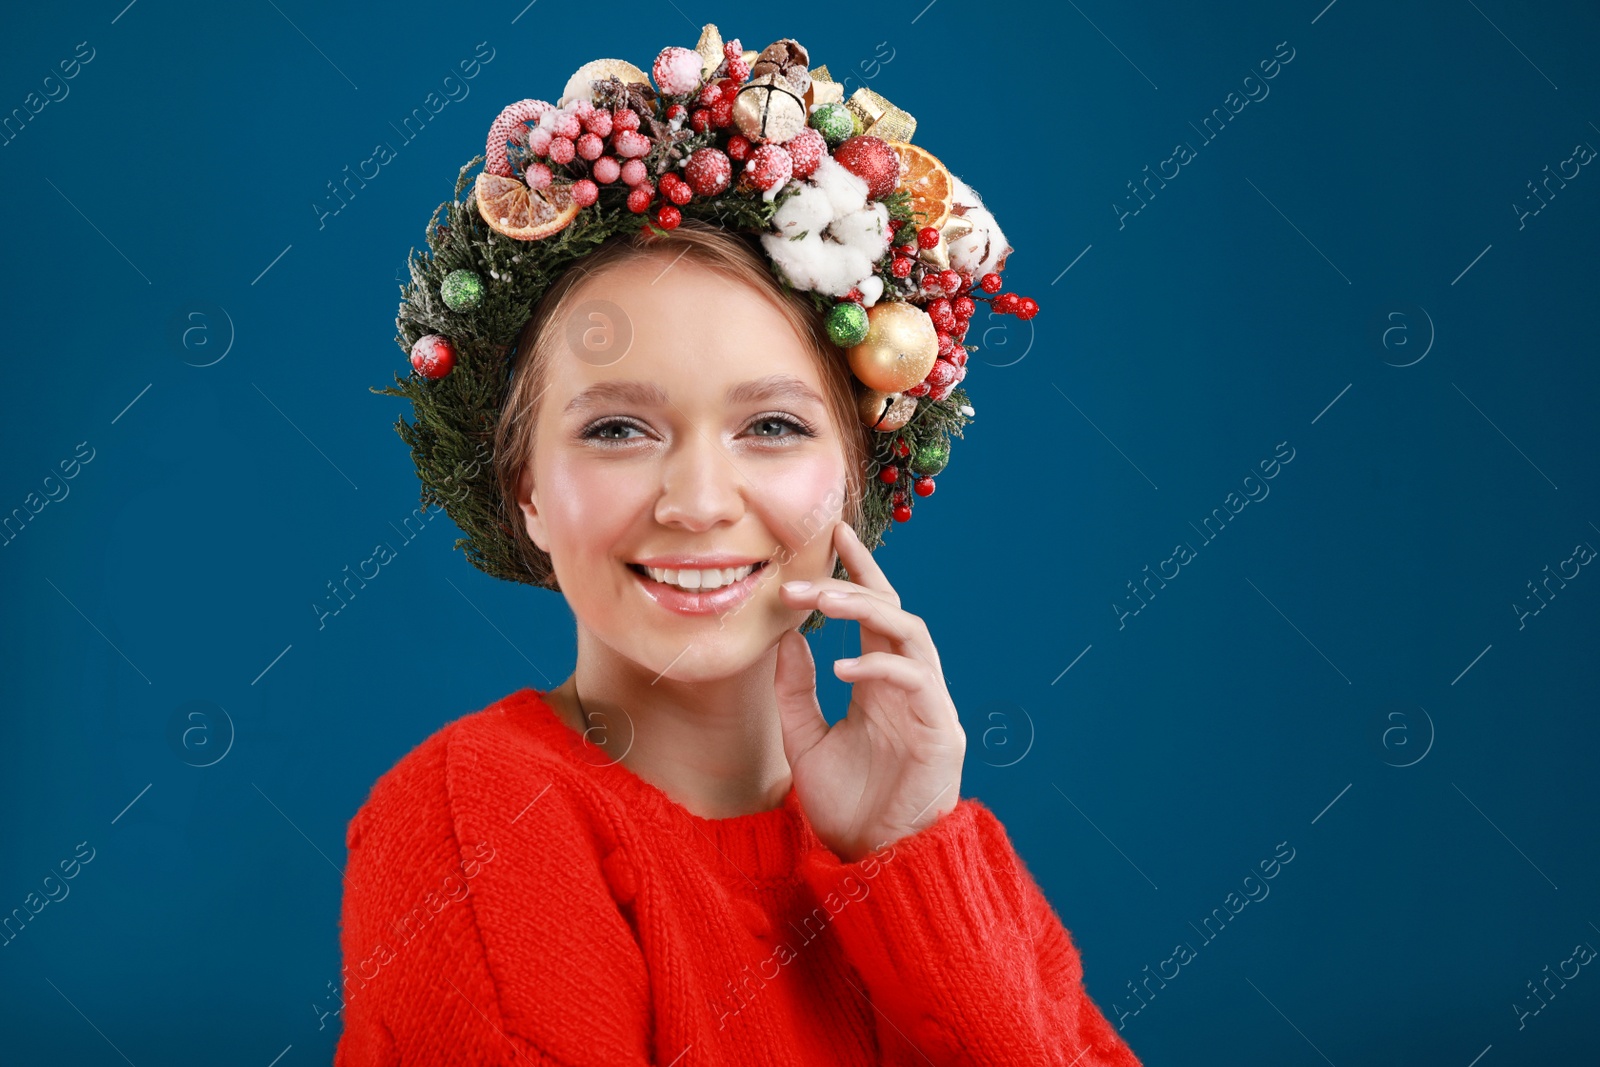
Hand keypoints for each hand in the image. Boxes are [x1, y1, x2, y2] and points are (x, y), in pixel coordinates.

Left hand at [773, 520, 965, 862]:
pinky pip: (917, 679)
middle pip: (892, 611)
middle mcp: (909, 684)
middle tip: (802, 576)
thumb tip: (785, 636)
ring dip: (866, 611)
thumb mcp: (804, 741)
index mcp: (880, 682)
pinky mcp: (942, 730)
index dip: (859, 570)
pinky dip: (880, 666)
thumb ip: (795, 690)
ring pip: (910, 632)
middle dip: (850, 584)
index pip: (874, 611)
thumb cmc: (845, 807)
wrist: (874, 862)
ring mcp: (930, 704)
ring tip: (822, 602)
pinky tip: (842, 668)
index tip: (833, 533)